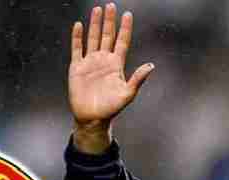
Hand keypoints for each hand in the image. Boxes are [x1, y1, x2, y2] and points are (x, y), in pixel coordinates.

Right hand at [68, 3, 153, 152]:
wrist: (92, 118)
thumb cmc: (111, 109)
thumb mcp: (127, 94)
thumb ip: (138, 79)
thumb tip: (151, 66)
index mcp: (116, 65)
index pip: (122, 42)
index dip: (125, 29)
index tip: (128, 14)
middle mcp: (104, 60)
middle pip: (108, 36)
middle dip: (110, 21)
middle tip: (111, 5)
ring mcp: (90, 63)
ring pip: (93, 38)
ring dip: (95, 24)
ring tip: (97, 9)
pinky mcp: (77, 68)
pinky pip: (77, 49)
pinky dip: (77, 37)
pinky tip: (78, 25)